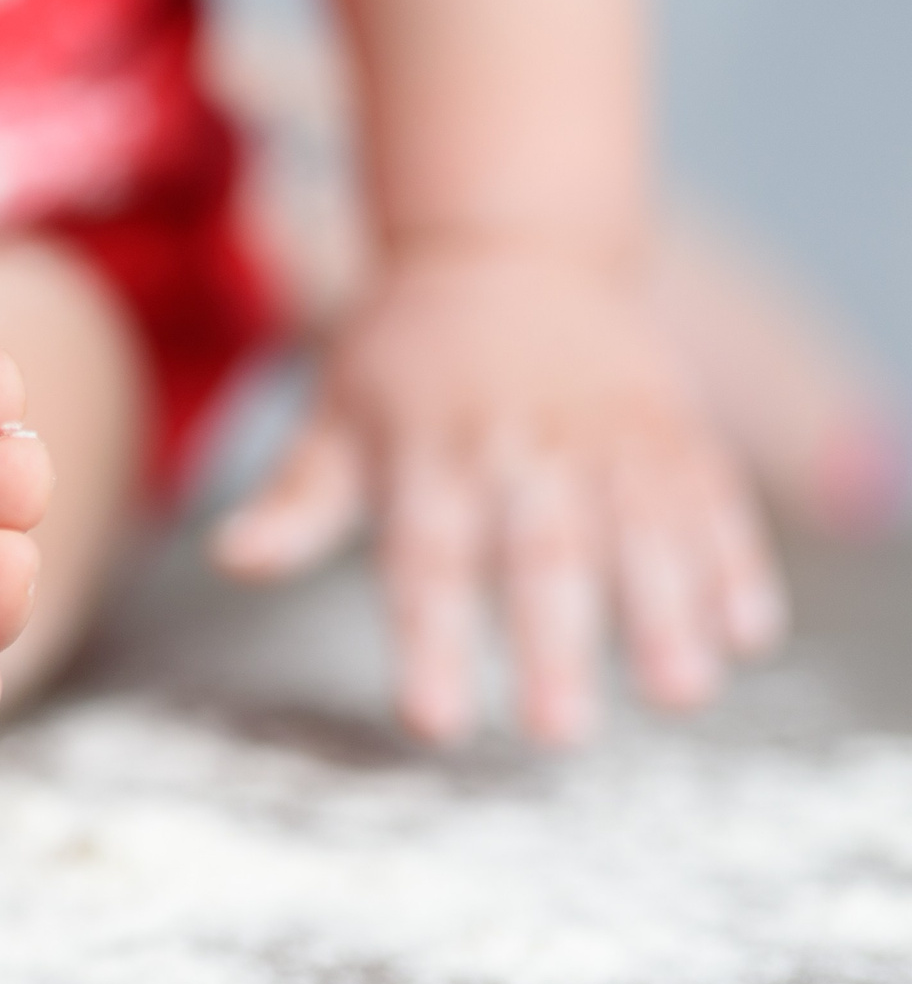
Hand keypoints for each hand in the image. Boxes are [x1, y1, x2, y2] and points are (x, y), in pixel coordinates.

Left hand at [214, 244, 785, 744]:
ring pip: (642, 526)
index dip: (431, 642)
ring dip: (667, 611)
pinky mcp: (673, 424)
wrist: (504, 248)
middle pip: (541, 553)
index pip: (426, 561)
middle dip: (555, 645)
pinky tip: (750, 633)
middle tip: (562, 735)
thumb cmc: (401, 360)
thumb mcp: (334, 416)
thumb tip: (232, 556)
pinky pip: (711, 493)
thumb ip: (297, 499)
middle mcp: (522, 443)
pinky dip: (735, 559)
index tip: (435, 722)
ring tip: (681, 693)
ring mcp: (607, 431)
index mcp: (429, 453)